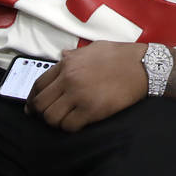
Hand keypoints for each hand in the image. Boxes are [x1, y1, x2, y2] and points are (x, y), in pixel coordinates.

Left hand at [26, 42, 147, 130]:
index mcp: (68, 64)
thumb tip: (62, 55)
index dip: (32, 98)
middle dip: (39, 113)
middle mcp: (69, 79)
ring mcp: (80, 95)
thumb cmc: (120, 56)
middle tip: (45, 118)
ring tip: (64, 120)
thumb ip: (74, 54)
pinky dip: (69, 127)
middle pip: (40, 103)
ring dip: (55, 122)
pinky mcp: (92, 110)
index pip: (38, 84)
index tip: (32, 106)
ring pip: (51, 117)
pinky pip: (69, 126)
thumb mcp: (94, 48)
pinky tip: (77, 123)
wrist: (143, 66)